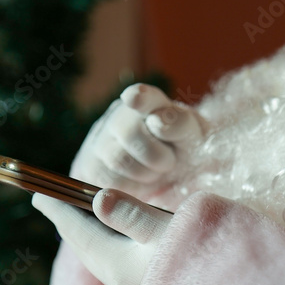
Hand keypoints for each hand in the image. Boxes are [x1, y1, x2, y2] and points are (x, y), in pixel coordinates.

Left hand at [32, 188, 172, 284]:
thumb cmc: (200, 259)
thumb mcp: (167, 233)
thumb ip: (132, 215)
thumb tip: (99, 198)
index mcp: (118, 262)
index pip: (79, 231)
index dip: (58, 209)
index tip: (39, 194)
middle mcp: (119, 278)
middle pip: (86, 244)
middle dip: (69, 222)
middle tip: (55, 203)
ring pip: (99, 255)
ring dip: (87, 234)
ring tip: (80, 219)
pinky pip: (114, 263)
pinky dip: (106, 245)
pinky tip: (115, 241)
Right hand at [70, 83, 204, 196]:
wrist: (166, 182)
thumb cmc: (185, 155)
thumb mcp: (195, 139)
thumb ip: (182, 126)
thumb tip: (158, 120)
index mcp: (152, 103)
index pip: (144, 96)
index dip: (139, 97)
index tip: (134, 97)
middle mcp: (121, 115)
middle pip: (130, 132)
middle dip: (155, 155)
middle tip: (169, 164)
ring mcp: (101, 139)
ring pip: (118, 159)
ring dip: (144, 174)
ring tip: (154, 173)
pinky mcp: (90, 166)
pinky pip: (107, 180)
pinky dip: (129, 187)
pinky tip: (138, 183)